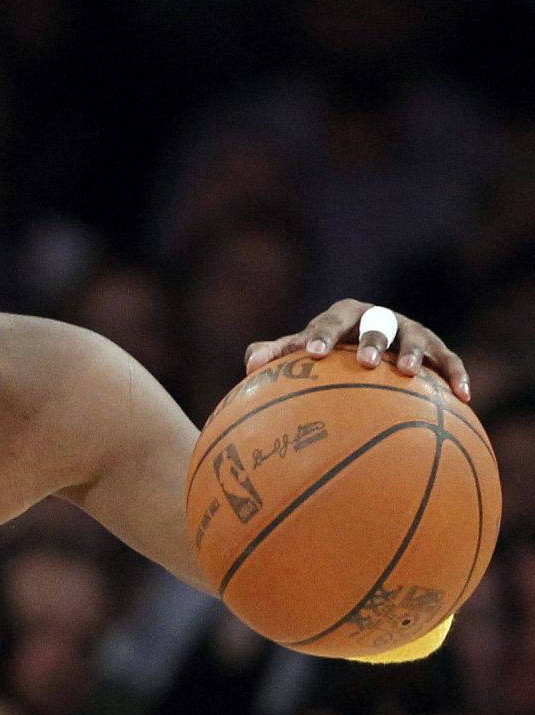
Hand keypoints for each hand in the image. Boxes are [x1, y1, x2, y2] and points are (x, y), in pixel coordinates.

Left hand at [243, 299, 470, 401]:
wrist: (366, 347)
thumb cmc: (326, 354)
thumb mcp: (302, 353)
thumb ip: (277, 356)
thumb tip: (250, 364)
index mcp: (341, 316)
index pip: (328, 323)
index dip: (320, 336)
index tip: (311, 354)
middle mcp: (378, 317)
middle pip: (375, 323)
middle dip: (370, 339)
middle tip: (363, 362)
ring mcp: (409, 331)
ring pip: (414, 337)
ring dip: (412, 353)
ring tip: (407, 373)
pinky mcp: (435, 350)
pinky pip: (448, 362)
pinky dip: (456, 375)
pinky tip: (464, 398)